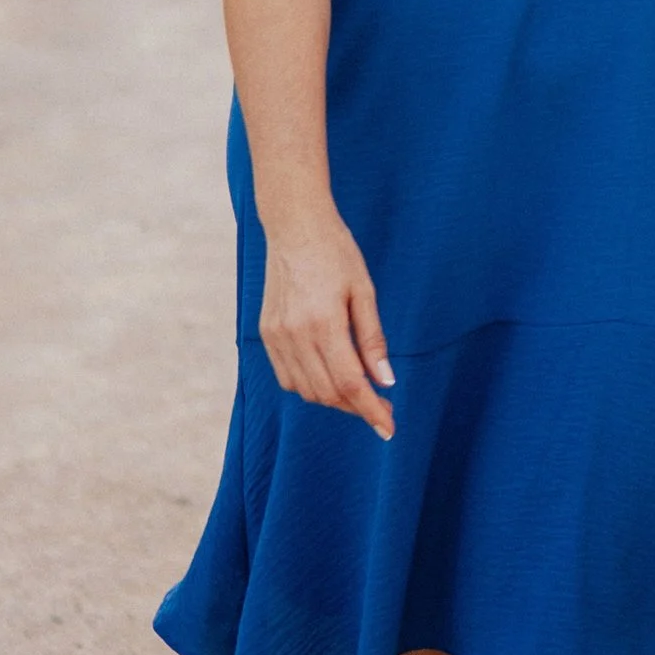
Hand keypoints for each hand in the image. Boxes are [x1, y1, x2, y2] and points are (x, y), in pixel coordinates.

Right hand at [259, 211, 394, 435]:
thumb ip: (373, 339)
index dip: (370, 410)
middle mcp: (294, 334)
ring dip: (333, 399)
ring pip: (305, 390)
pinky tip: (329, 378)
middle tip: (382, 408)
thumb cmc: (336, 252)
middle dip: (356, 407)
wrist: (294, 226)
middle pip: (327, 392)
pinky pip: (287, 376)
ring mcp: (275, 336)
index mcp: (322, 322)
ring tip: (359, 393)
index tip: (389, 428)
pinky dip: (310, 386)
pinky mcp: (265, 333)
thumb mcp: (364, 291)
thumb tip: (385, 381)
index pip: (349, 383)